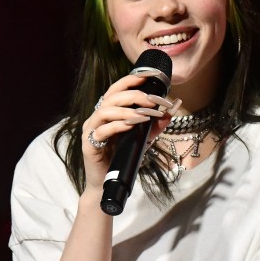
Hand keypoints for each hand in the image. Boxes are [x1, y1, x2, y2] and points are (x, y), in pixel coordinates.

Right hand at [82, 75, 178, 189]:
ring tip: (144, 115)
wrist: (106, 183)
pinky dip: (117, 126)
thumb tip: (170, 112)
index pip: (117, 89)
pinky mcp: (89, 145)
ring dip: (127, 110)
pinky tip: (131, 126)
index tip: (149, 76)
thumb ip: (154, 126)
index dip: (131, 80)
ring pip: (105, 111)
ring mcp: (91, 130)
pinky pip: (101, 131)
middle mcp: (97, 118)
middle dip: (134, 95)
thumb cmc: (122, 157)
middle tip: (153, 101)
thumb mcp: (142, 139)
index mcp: (107, 112)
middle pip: (112, 96)